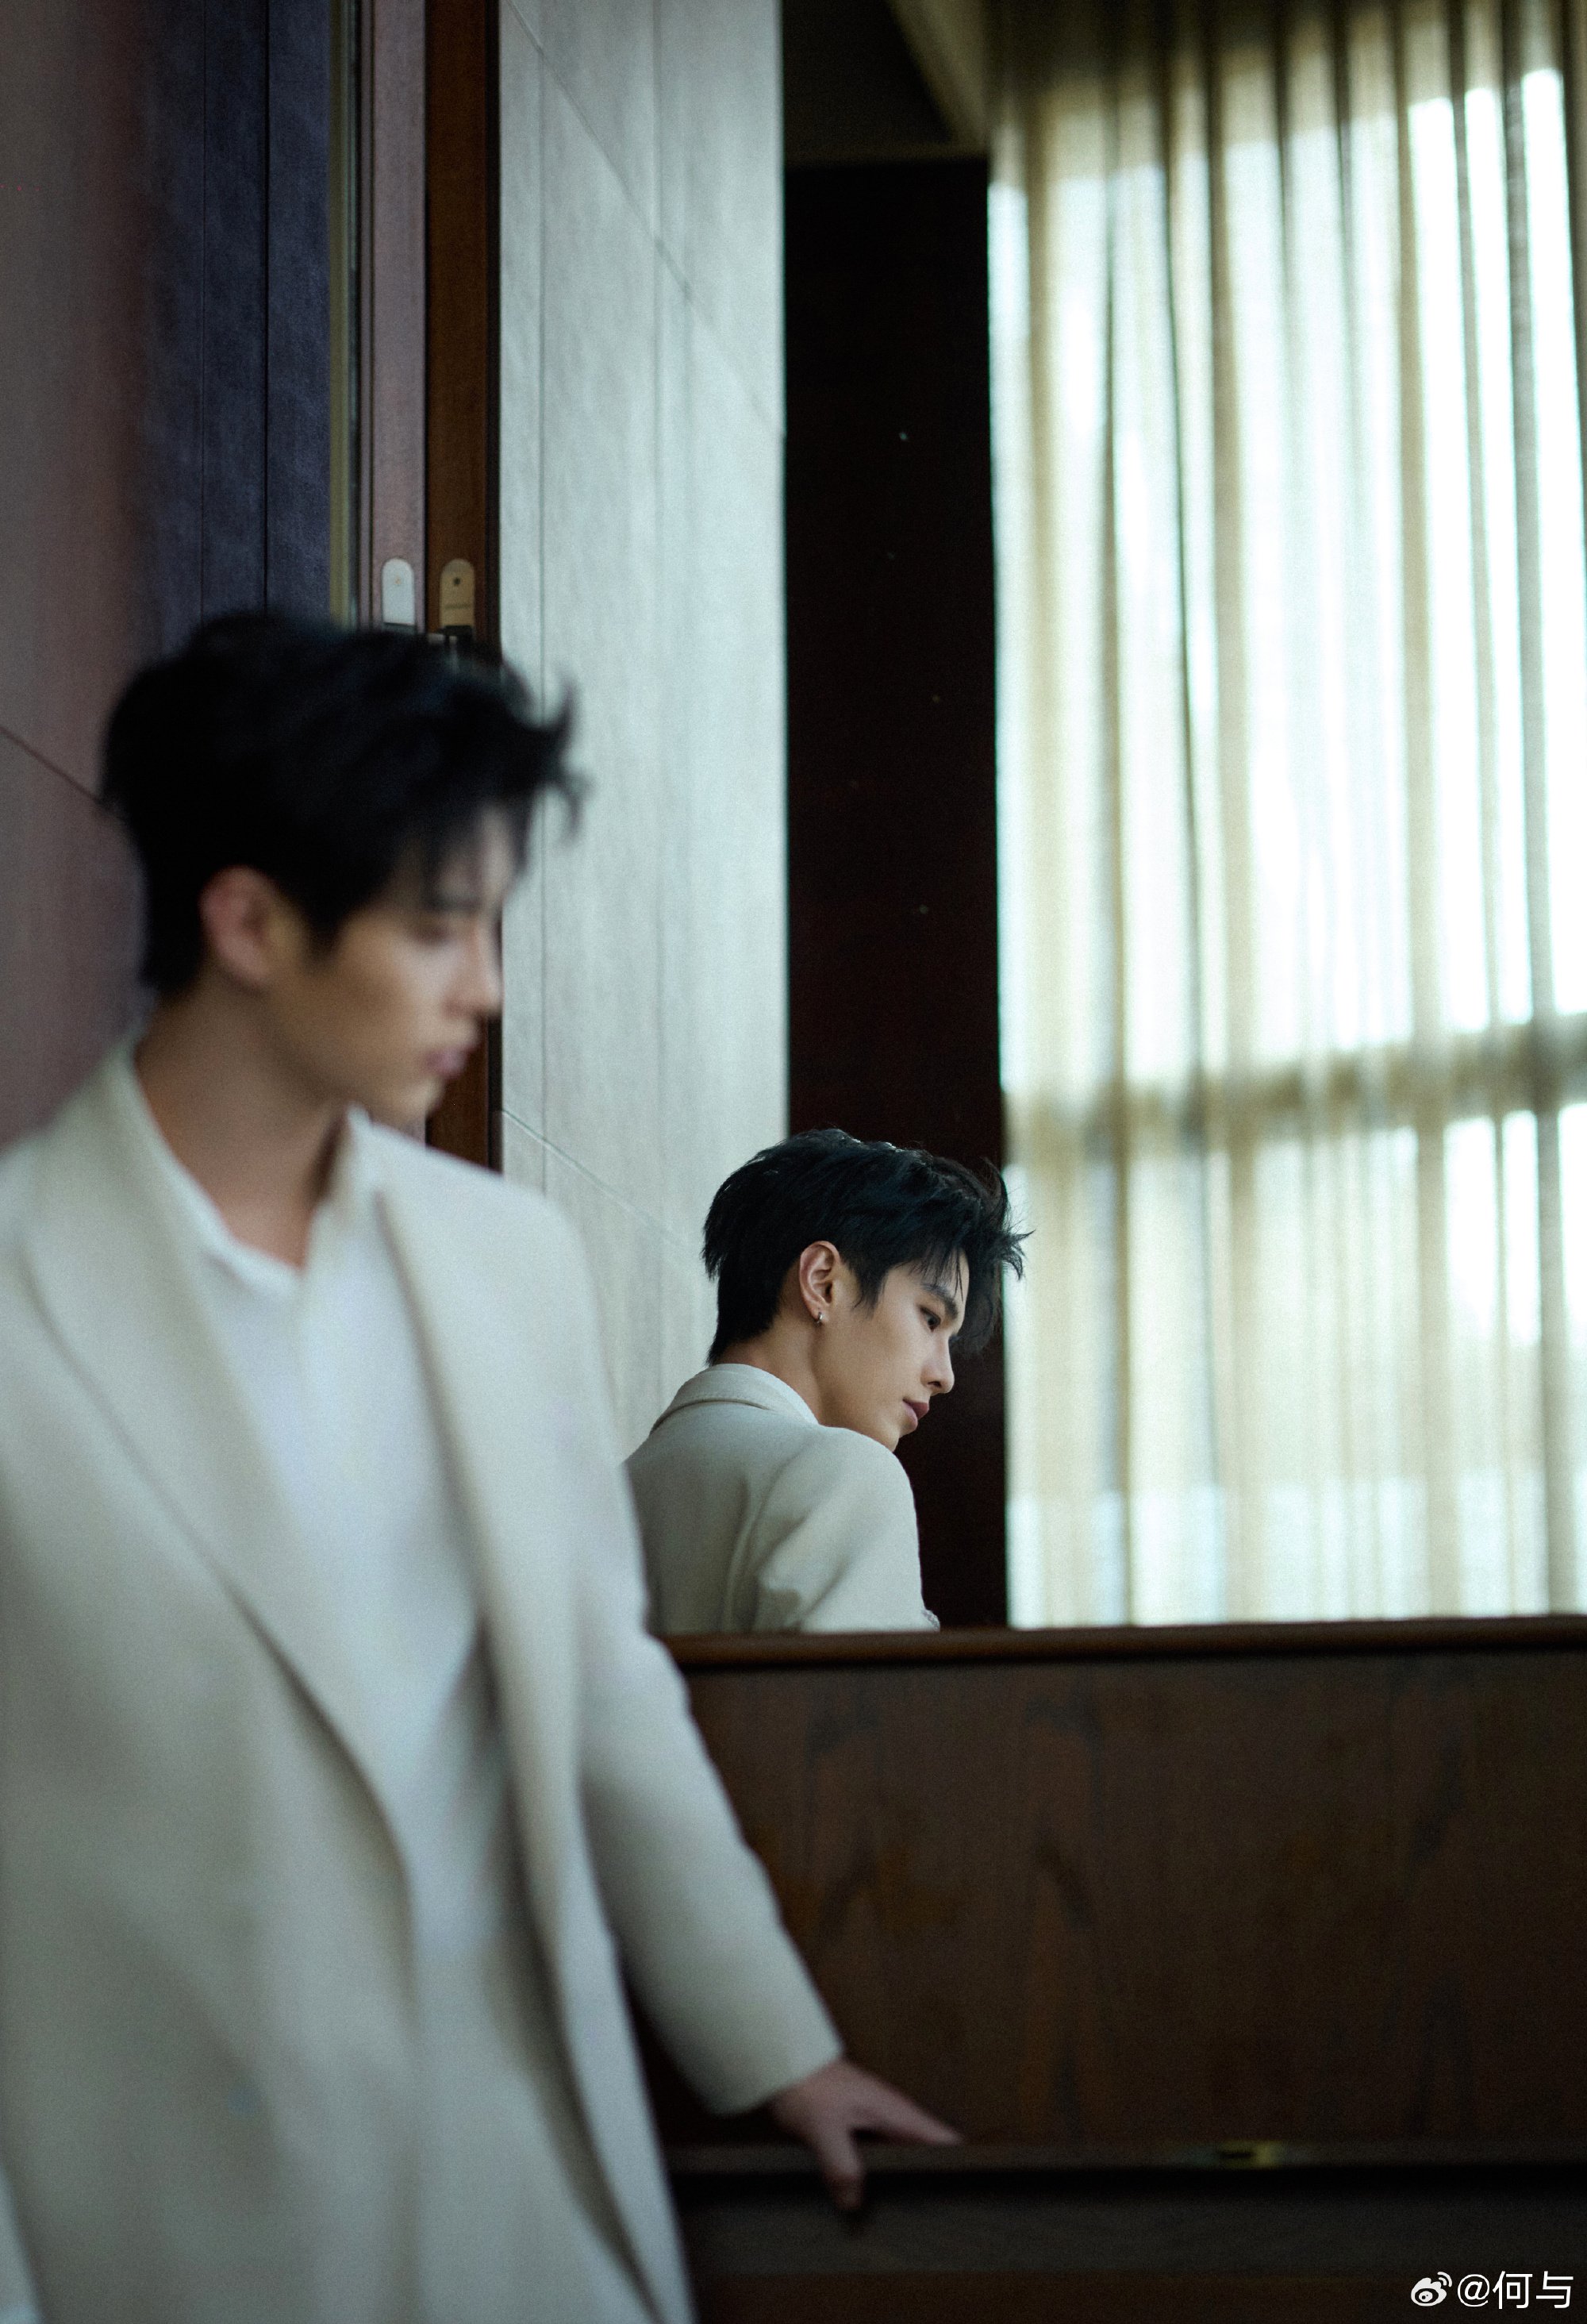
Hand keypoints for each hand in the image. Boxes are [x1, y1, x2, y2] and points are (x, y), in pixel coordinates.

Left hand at [767, 2057, 959, 2211]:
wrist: (785, 2060)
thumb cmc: (807, 2084)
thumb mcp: (824, 2128)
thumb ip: (842, 2165)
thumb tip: (854, 2203)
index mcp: (896, 2112)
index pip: (943, 2138)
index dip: (961, 2162)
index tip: (970, 2189)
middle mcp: (892, 2116)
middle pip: (928, 2150)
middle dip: (936, 2176)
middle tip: (940, 2211)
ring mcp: (877, 2119)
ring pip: (904, 2152)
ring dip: (907, 2175)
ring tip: (909, 2210)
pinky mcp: (859, 2125)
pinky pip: (882, 2153)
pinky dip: (883, 2171)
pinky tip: (870, 2193)